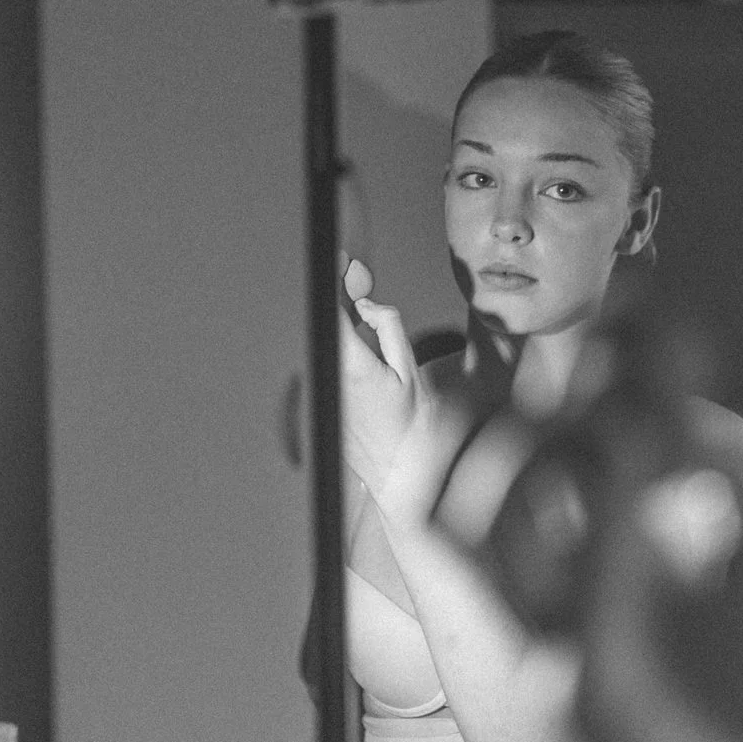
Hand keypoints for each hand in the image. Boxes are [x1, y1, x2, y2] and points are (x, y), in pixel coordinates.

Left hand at [336, 258, 470, 530]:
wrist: (403, 485)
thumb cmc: (416, 435)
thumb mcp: (412, 373)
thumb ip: (387, 329)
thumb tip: (366, 304)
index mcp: (352, 366)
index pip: (332, 310)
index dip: (334, 279)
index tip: (340, 256)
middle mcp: (330, 379)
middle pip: (327, 325)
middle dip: (341, 297)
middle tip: (357, 276)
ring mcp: (326, 394)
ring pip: (329, 346)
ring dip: (344, 323)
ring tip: (362, 306)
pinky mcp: (328, 406)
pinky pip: (332, 366)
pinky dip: (345, 348)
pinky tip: (363, 345)